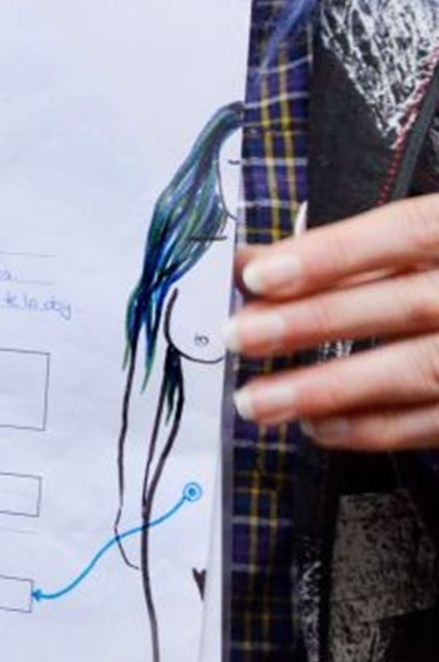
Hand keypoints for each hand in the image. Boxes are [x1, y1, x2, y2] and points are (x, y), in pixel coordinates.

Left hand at [229, 195, 438, 449]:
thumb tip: (251, 263)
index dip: (334, 252)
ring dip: (331, 388)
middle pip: (405, 304)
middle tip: (241, 337)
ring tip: (259, 400)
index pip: (408, 232)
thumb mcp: (431, 240)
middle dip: (316, 323)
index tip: (259, 274)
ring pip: (418, 370)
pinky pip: (435, 422)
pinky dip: (374, 429)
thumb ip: (356, 250)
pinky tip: (319, 427)